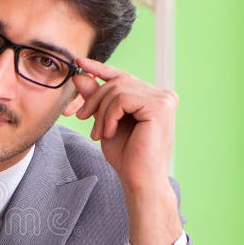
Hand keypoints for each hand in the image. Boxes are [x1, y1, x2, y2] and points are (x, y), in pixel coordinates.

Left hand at [73, 57, 176, 192]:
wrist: (139, 180)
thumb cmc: (127, 157)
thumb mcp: (105, 122)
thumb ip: (96, 99)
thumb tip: (80, 75)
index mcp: (152, 97)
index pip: (123, 76)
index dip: (100, 68)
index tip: (79, 63)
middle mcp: (162, 95)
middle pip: (117, 81)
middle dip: (94, 99)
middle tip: (81, 118)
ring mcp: (164, 99)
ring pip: (118, 89)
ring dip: (101, 112)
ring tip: (99, 133)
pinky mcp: (160, 106)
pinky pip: (122, 99)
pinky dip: (109, 116)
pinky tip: (110, 132)